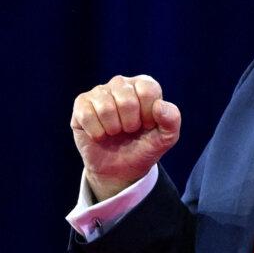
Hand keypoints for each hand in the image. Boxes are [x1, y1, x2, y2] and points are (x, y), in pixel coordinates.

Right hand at [71, 75, 180, 199]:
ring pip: (105, 107)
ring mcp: (99, 92)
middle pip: (126, 99)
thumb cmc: (144, 147)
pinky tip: (100, 135)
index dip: (148, 115)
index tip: (147, 126)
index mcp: (143, 85)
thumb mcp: (166, 138)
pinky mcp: (81, 104)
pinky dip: (97, 132)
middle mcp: (121, 84)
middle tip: (129, 131)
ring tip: (115, 132)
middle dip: (130, 124)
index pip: (147, 90)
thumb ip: (172, 120)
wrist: (120, 168)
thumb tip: (159, 105)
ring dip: (113, 129)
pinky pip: (87, 115)